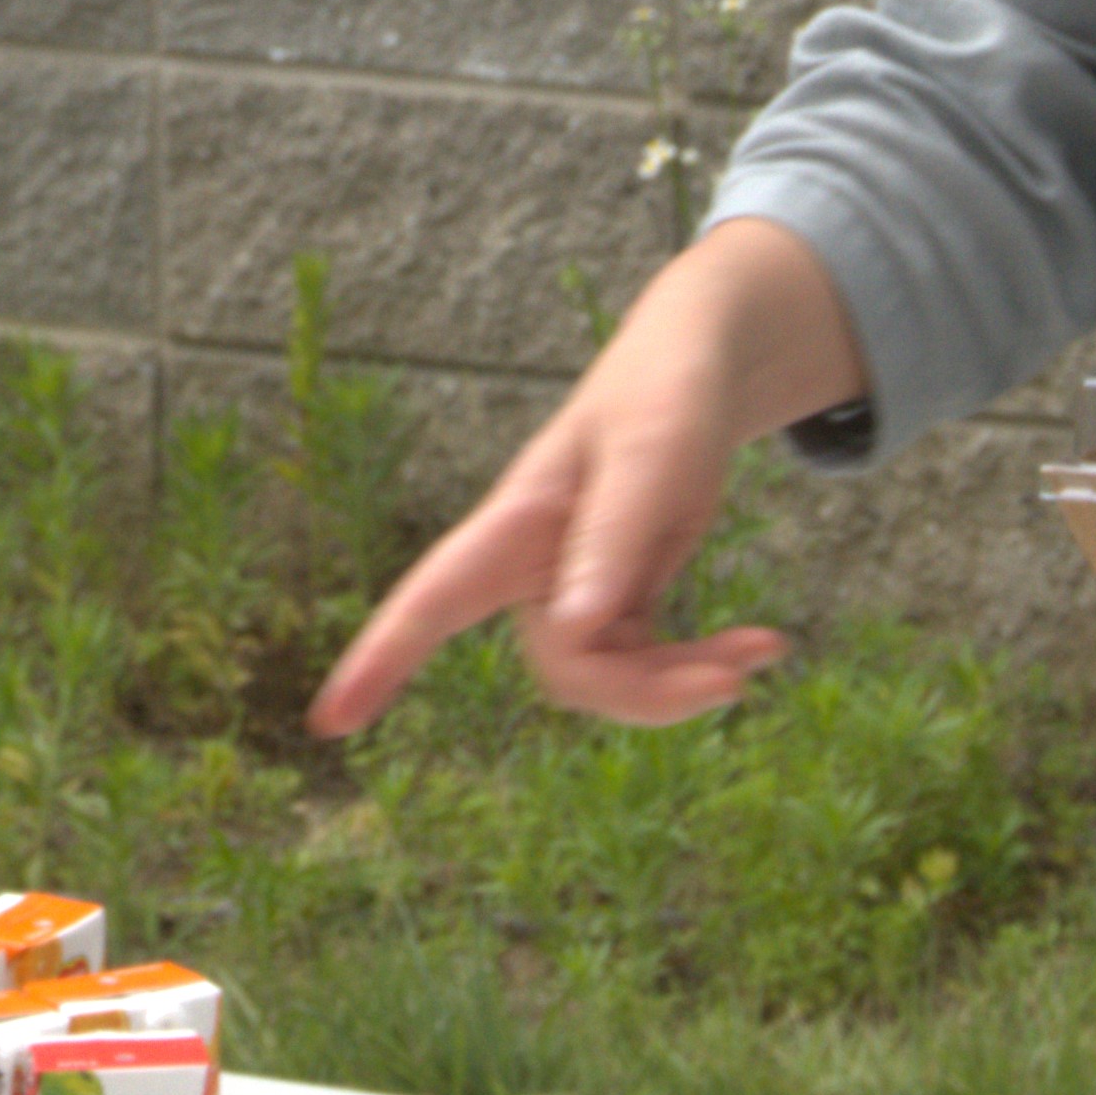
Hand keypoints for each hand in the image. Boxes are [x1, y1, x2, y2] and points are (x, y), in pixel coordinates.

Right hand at [309, 221, 830, 735]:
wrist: (697, 372)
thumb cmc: (664, 393)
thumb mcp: (653, 451)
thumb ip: (613, 534)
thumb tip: (575, 630)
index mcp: (517, 522)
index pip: (432, 596)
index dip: (379, 659)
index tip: (328, 722)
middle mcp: (532, 567)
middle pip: (564, 668)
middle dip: (647, 690)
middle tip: (738, 676)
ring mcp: (574, 589)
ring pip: (608, 680)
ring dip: (685, 682)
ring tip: (763, 651)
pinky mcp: (617, 602)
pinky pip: (647, 666)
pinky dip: (705, 666)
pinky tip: (766, 646)